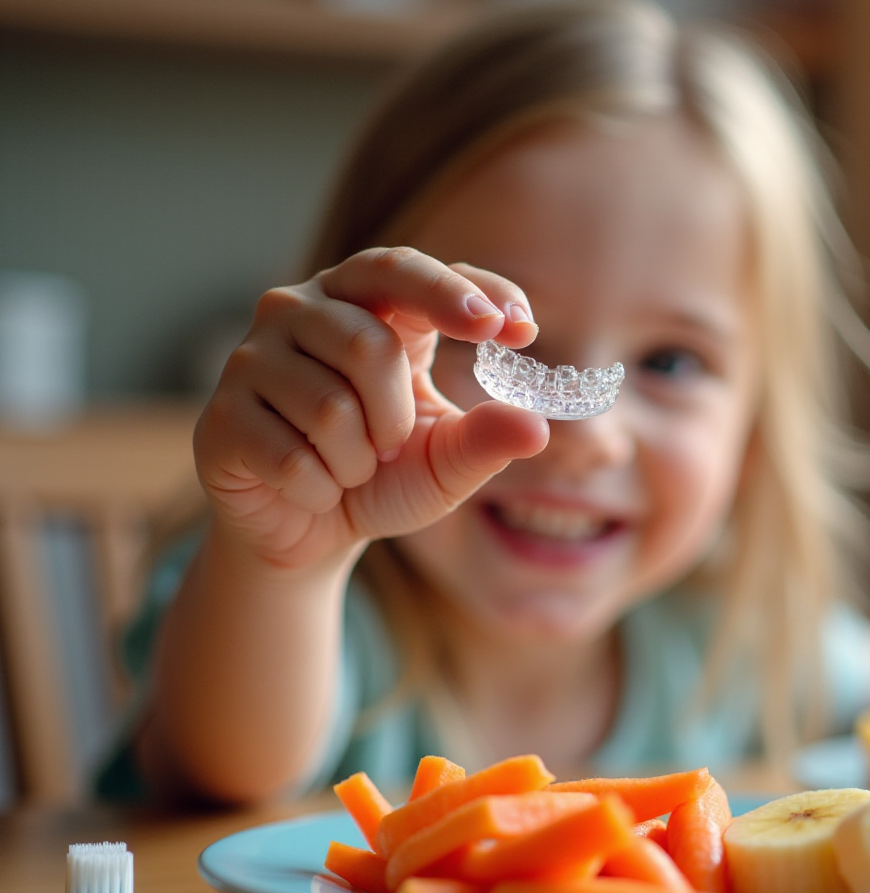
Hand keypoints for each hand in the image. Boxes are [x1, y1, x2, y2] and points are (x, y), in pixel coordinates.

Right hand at [195, 247, 549, 571]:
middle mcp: (300, 311)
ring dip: (357, 460)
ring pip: (329, 407)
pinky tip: (311, 488)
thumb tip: (536, 427)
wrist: (308, 531)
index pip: (405, 270)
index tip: (516, 329)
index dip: (457, 292)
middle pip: (367, 344)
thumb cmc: (382, 476)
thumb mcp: (447, 461)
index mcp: (364, 303)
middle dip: (395, 414)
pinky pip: (290, 457)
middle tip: (389, 444)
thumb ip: (489, 439)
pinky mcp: (219, 415)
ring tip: (346, 466)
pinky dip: (321, 489)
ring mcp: (251, 358)